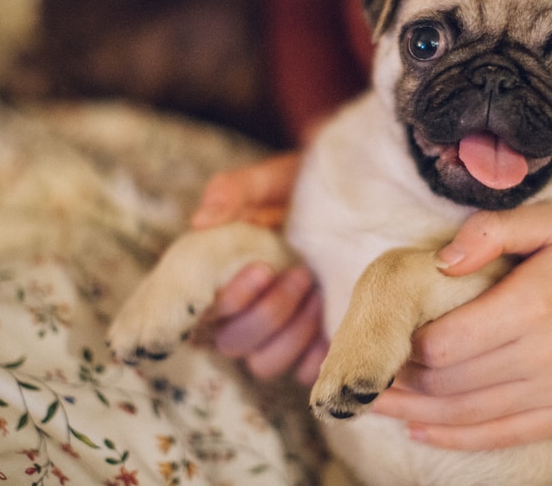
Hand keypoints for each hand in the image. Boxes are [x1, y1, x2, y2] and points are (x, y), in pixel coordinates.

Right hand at [192, 152, 328, 383]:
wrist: (350, 193)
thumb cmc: (300, 187)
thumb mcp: (269, 180)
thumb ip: (235, 190)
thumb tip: (200, 220)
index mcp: (219, 275)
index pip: (206, 308)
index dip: (232, 298)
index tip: (263, 267)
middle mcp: (241, 310)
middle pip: (235, 343)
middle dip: (269, 313)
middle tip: (301, 273)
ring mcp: (275, 331)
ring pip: (266, 362)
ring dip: (294, 333)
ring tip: (318, 290)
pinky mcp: (308, 343)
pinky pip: (302, 372)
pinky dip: (317, 355)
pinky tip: (334, 322)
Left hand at [371, 204, 551, 450]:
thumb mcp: (549, 219)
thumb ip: (489, 232)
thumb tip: (439, 262)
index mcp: (534, 305)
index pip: (445, 344)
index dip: (405, 345)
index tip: (385, 333)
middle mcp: (546, 356)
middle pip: (449, 383)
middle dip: (401, 379)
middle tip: (367, 370)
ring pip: (468, 414)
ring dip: (413, 412)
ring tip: (374, 404)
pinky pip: (503, 435)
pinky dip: (456, 437)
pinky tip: (420, 430)